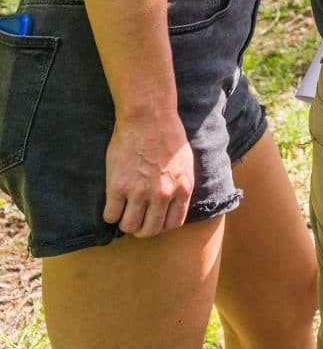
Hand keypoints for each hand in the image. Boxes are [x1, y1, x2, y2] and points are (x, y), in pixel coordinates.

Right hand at [103, 111, 194, 236]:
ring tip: (124, 213)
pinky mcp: (117, 186)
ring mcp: (139, 191)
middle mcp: (163, 194)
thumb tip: (173, 203)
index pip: (173, 223)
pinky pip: (111, 215)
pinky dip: (110, 214)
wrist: (148, 118)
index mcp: (183, 188)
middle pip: (149, 230)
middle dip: (142, 229)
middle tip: (136, 220)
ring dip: (125, 223)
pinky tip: (113, 204)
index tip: (153, 220)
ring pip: (129, 226)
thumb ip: (179, 184)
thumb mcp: (185, 163)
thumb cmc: (168, 136)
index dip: (161, 225)